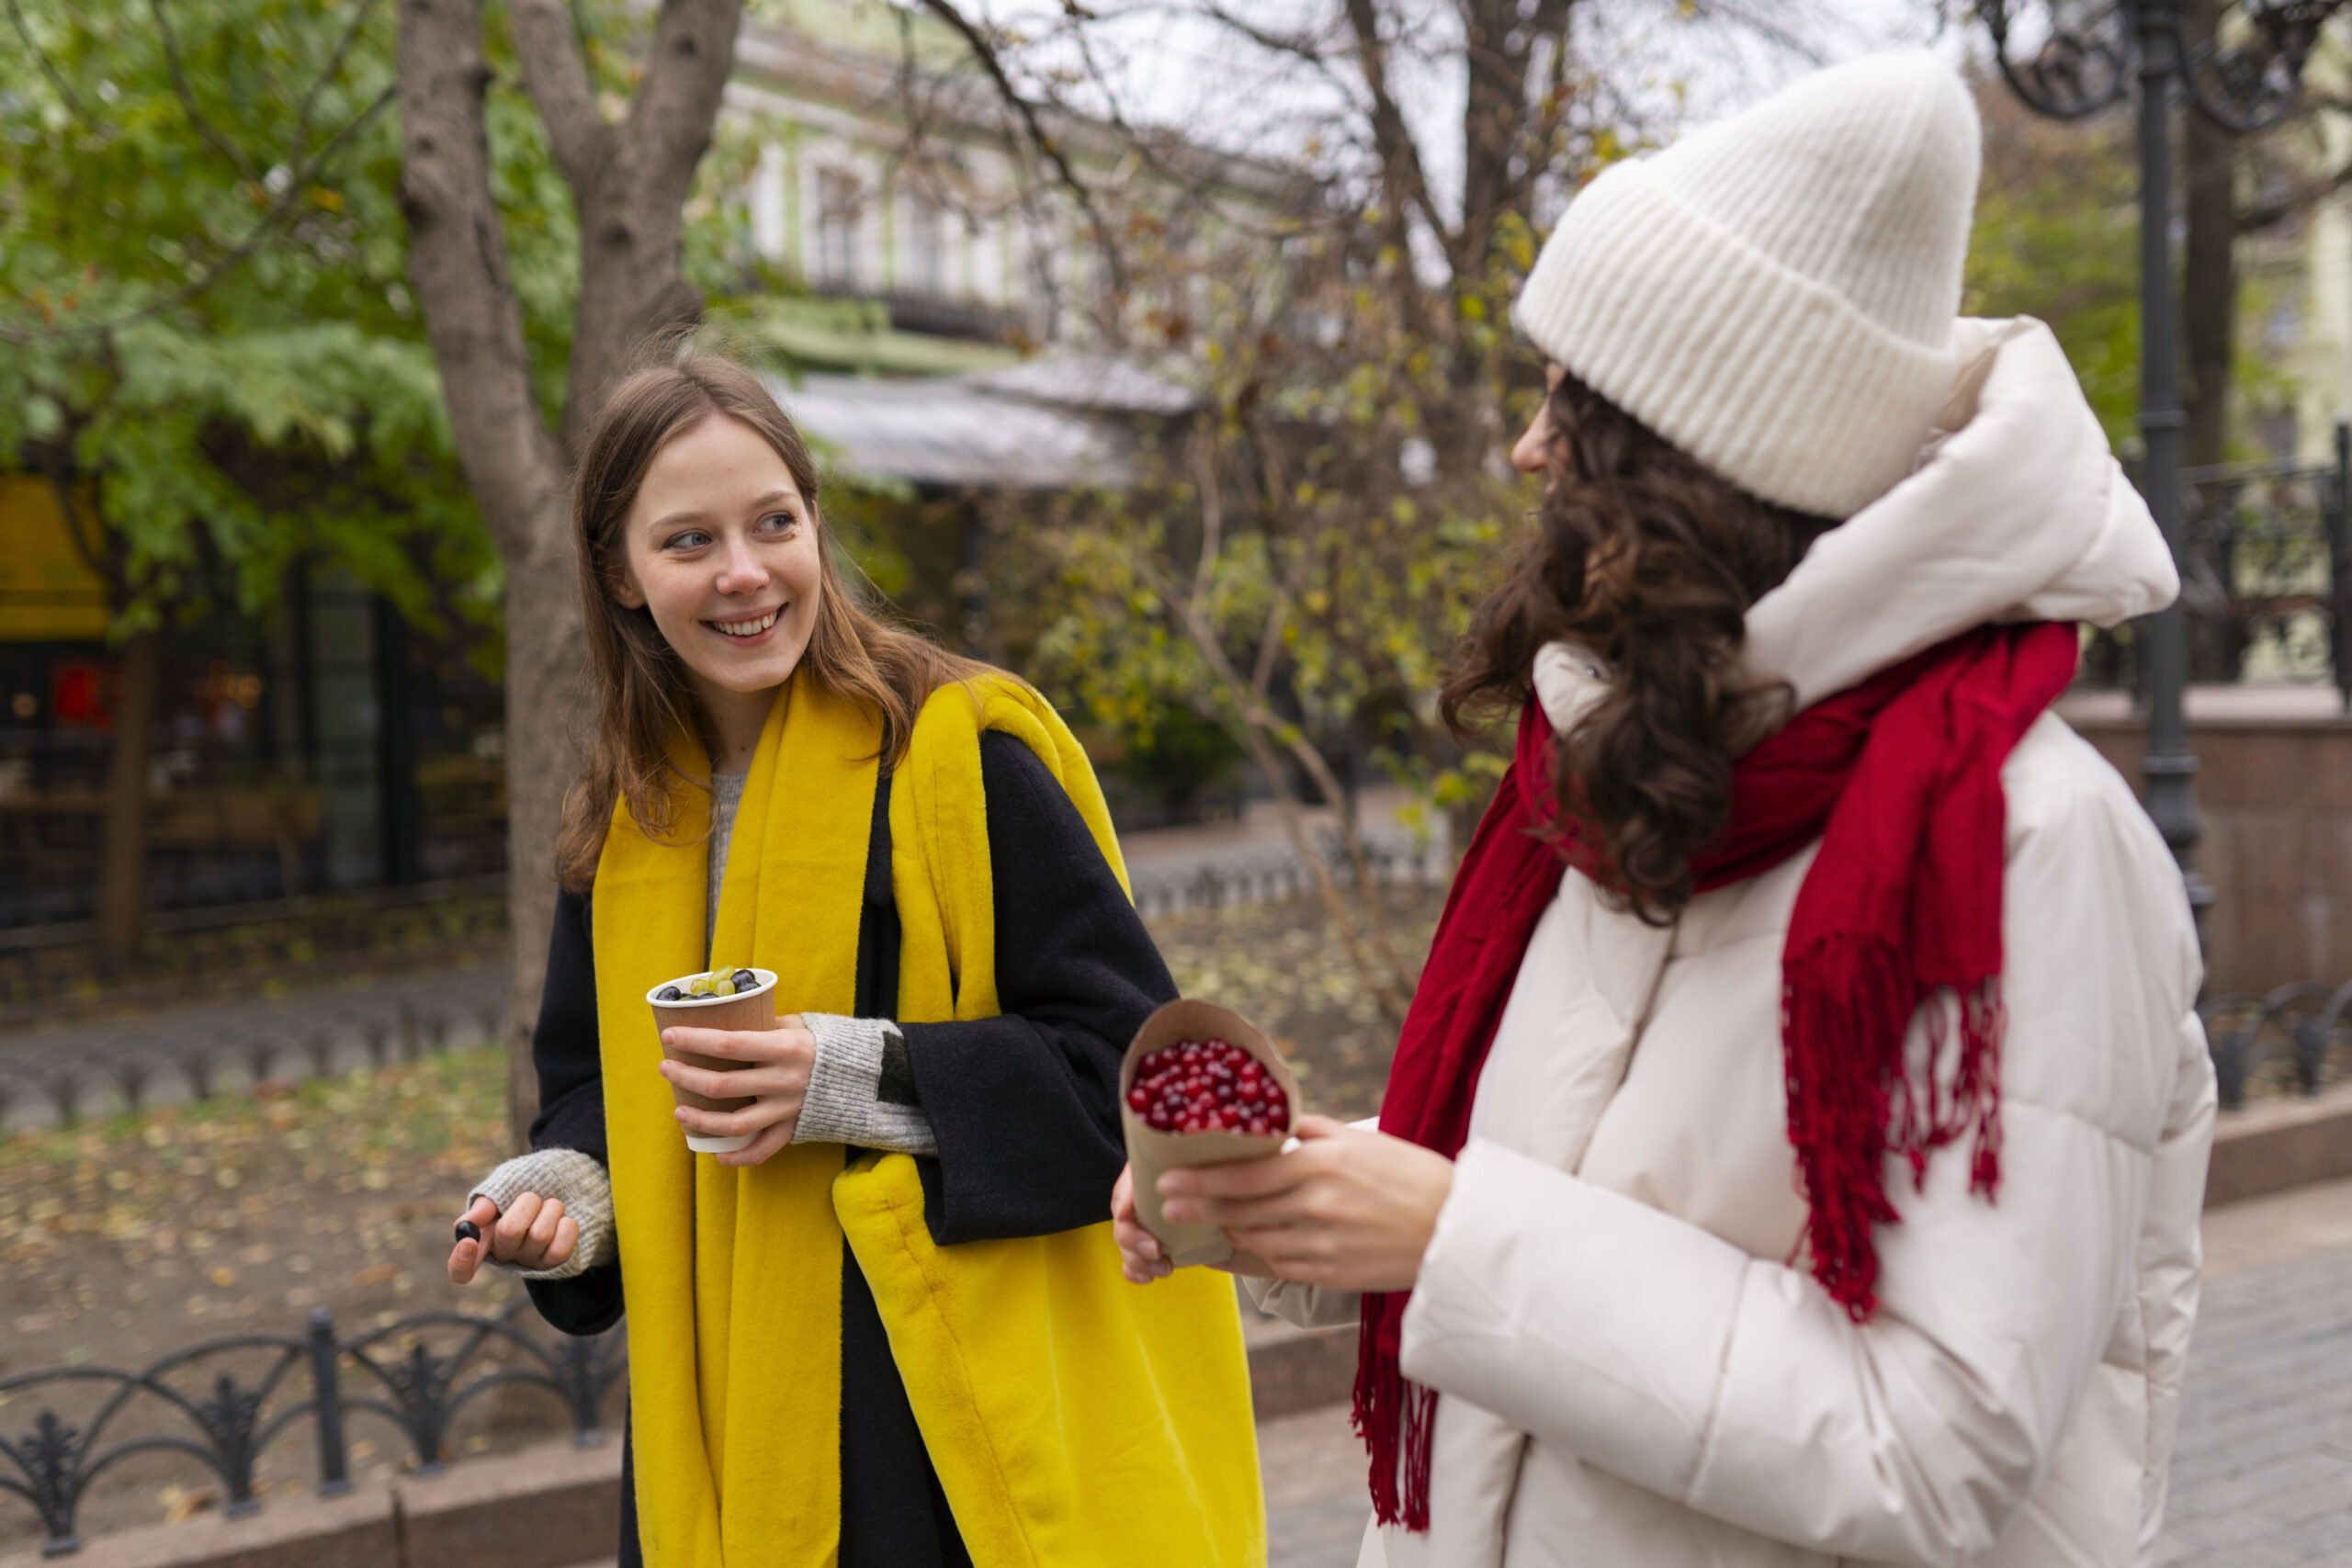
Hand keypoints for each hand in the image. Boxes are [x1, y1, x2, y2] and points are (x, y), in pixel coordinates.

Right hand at [445, 1192, 575, 1283]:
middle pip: (510, 1231)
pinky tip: (564, 1220)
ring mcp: (529, 1260)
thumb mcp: (501, 1187)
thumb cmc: (525, 1185)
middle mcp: (504, 1254)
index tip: (469, 1242)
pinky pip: (561, 1248)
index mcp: (481, 1238)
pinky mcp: (554, 1262)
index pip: (460, 1270)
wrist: (563, 1181)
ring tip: (551, 1205)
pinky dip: (566, 1226)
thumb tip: (465, 1225)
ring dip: (551, 1208)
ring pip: (541, 1234)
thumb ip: (484, 1205)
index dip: (460, 1262)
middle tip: (533, 1196)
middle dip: (528, 1202)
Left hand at [656, 1017, 816, 1166]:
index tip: (669, 1035)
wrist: (865, 1073)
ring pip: (734, 1124)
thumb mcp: (796, 1025)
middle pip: (722, 1085)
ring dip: (700, 1120)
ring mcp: (787, 1108)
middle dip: (686, 1077)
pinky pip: (762, 1150)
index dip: (694, 1041)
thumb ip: (763, 1027)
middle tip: (667, 1069)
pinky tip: (717, 1154)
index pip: (728, 1043)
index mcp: (783, 1048)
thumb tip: (723, 1023)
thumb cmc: (822, 1043)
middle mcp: (783, 1080)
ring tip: (679, 1111)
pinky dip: (738, 1157)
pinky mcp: (793, 1129)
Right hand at [1112, 1163, 1277, 1284]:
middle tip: (1156, 1250)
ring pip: (1126, 1238)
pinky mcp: (1168, 1245)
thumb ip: (1226, 1169)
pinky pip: (1136, 1259)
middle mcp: (1163, 1190)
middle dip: (1132, 1235)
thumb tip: (1209, 1175)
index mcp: (1172, 1165)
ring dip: (1134, 1256)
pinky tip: (1147, 1277)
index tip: (1127, 1212)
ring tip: (1164, 1269)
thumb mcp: (1245, 1172)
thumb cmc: (1261, 1183)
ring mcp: (1162, 1220)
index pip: (1133, 1175)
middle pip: (1125, 1212)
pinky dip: (1135, 1269)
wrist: (1275, 1222)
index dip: (1124, 1194)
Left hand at [1155, 1114, 1452, 1292]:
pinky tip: (1246, 1244)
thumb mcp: (1359, 1140)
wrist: (1457, 1229)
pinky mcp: (1331, 1274)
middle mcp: (1316, 1207)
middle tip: (1166, 1204)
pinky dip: (1258, 1254)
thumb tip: (1264, 1120)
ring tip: (1203, 1221)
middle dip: (1197, 1209)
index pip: (1244, 1176)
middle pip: (1239, 1211)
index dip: (1200, 1181)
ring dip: (1226, 1231)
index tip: (1167, 1180)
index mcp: (1321, 1166)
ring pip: (1255, 1240)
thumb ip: (1307, 1130)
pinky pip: (1279, 1265)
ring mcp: (1323, 1245)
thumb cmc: (1409, 1175)